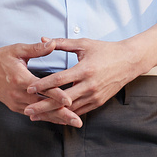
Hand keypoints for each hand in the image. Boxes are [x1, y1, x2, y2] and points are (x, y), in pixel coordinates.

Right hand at [0, 39, 80, 126]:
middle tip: (78, 122)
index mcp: (21, 79)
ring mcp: (16, 102)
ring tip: (72, 123)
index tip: (70, 102)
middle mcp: (18, 94)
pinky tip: (58, 120)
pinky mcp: (14, 106)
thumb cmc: (0, 57)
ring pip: (39, 113)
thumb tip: (52, 43)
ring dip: (57, 119)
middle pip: (44, 106)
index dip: (57, 96)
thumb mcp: (18, 50)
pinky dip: (46, 117)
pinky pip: (33, 113)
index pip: (43, 90)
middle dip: (62, 115)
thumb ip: (37, 48)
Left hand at [24, 37, 147, 122]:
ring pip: (70, 109)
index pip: (59, 80)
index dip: (43, 85)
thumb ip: (62, 43)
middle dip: (44, 106)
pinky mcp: (98, 102)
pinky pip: (80, 111)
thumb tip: (43, 39)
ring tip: (36, 116)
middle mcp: (89, 85)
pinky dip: (66, 114)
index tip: (29, 88)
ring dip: (52, 114)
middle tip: (28, 110)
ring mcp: (95, 96)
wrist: (129, 61)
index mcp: (84, 69)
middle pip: (62, 99)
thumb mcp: (84, 44)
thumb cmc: (106, 50)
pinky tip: (54, 117)